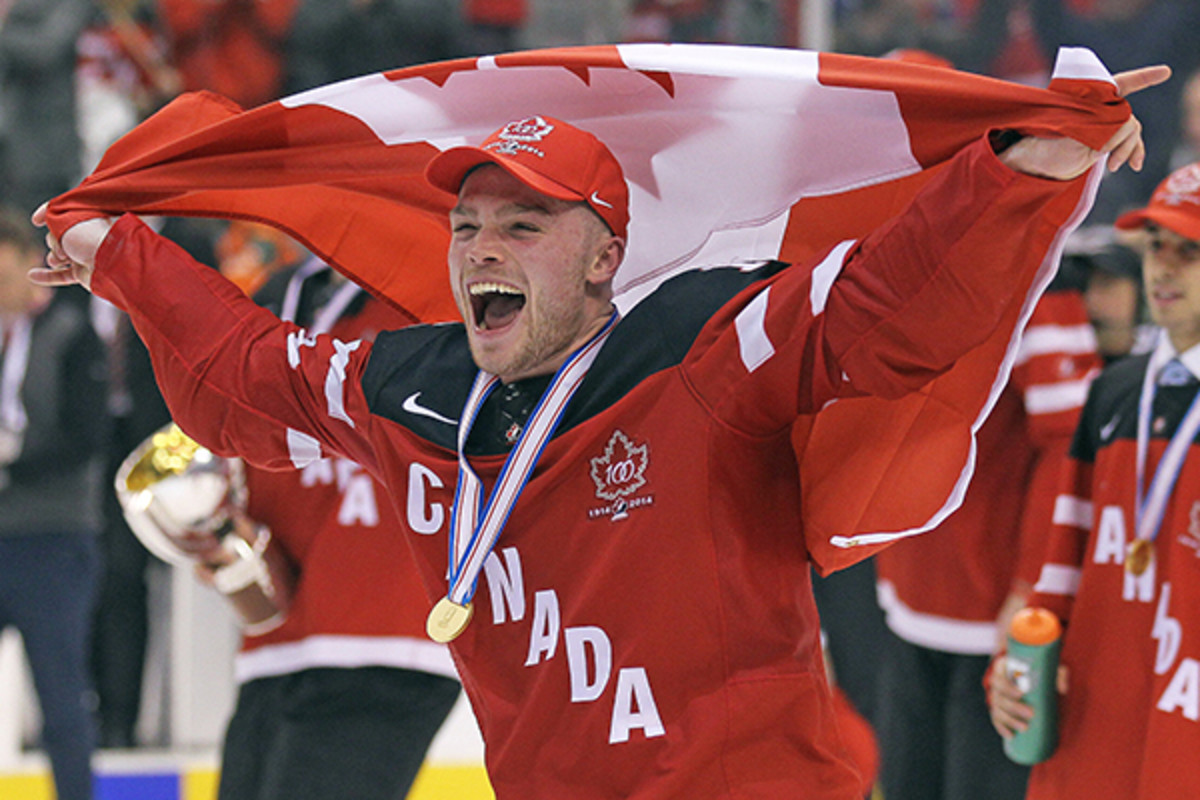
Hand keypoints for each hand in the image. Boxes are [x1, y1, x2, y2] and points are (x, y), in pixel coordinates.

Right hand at [28, 203, 113, 291]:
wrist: (111, 263)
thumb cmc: (93, 236)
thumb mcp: (67, 217)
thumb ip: (52, 216)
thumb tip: (46, 226)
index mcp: (89, 217)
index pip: (64, 213)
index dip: (48, 214)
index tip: (37, 220)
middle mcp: (88, 235)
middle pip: (56, 234)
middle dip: (54, 240)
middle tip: (64, 246)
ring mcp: (85, 254)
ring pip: (56, 255)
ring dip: (54, 257)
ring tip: (63, 259)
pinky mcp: (83, 272)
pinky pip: (62, 275)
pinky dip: (47, 276)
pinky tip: (33, 275)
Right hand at [988, 654, 1069, 738]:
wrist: (1033, 680)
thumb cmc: (1039, 671)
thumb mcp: (1048, 669)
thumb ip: (1058, 674)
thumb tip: (1063, 689)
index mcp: (1003, 670)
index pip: (999, 678)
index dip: (1007, 687)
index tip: (1021, 694)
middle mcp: (997, 685)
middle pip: (998, 697)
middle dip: (1013, 707)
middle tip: (1030, 713)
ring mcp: (997, 698)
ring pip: (997, 710)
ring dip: (1009, 720)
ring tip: (1024, 728)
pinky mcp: (999, 711)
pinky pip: (996, 720)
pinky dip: (1002, 728)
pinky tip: (1010, 735)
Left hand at [1000, 65, 1171, 179]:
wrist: (1035, 161)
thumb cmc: (1042, 141)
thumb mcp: (1067, 131)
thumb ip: (1096, 124)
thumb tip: (1125, 126)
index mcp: (1088, 98)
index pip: (1119, 84)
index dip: (1142, 77)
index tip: (1163, 73)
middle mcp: (1100, 108)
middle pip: (1126, 114)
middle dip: (1121, 136)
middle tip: (1103, 155)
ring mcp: (1105, 125)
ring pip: (1131, 130)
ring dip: (1127, 148)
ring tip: (1113, 166)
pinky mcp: (1107, 140)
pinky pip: (1129, 142)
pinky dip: (1133, 152)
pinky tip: (1135, 165)